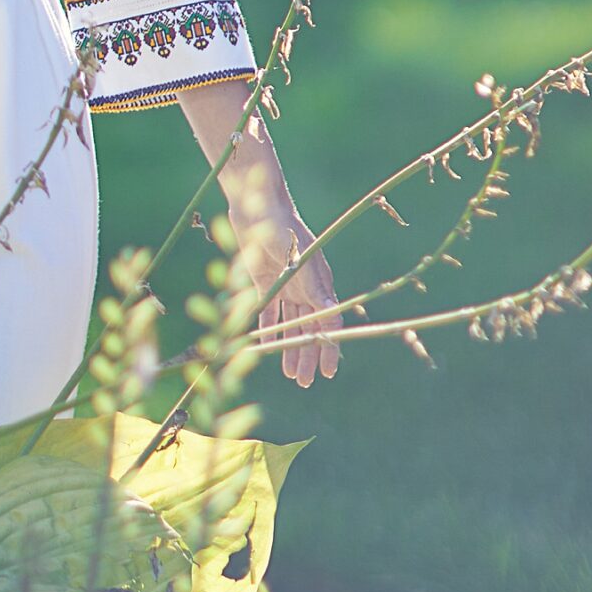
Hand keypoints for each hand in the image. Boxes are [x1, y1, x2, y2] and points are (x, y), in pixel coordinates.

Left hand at [238, 209, 342, 388]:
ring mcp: (284, 286)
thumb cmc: (286, 231)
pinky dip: (268, 328)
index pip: (327, 324)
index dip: (328, 347)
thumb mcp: (303, 263)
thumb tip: (333, 317)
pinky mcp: (263, 281)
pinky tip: (267, 347)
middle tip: (305, 383)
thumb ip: (316, 290)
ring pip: (288, 325)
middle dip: (307, 356)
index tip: (328, 372)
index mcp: (319, 285)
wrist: (259, 208)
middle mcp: (304, 289)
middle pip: (307, 329)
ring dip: (289, 347)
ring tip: (290, 374)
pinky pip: (267, 311)